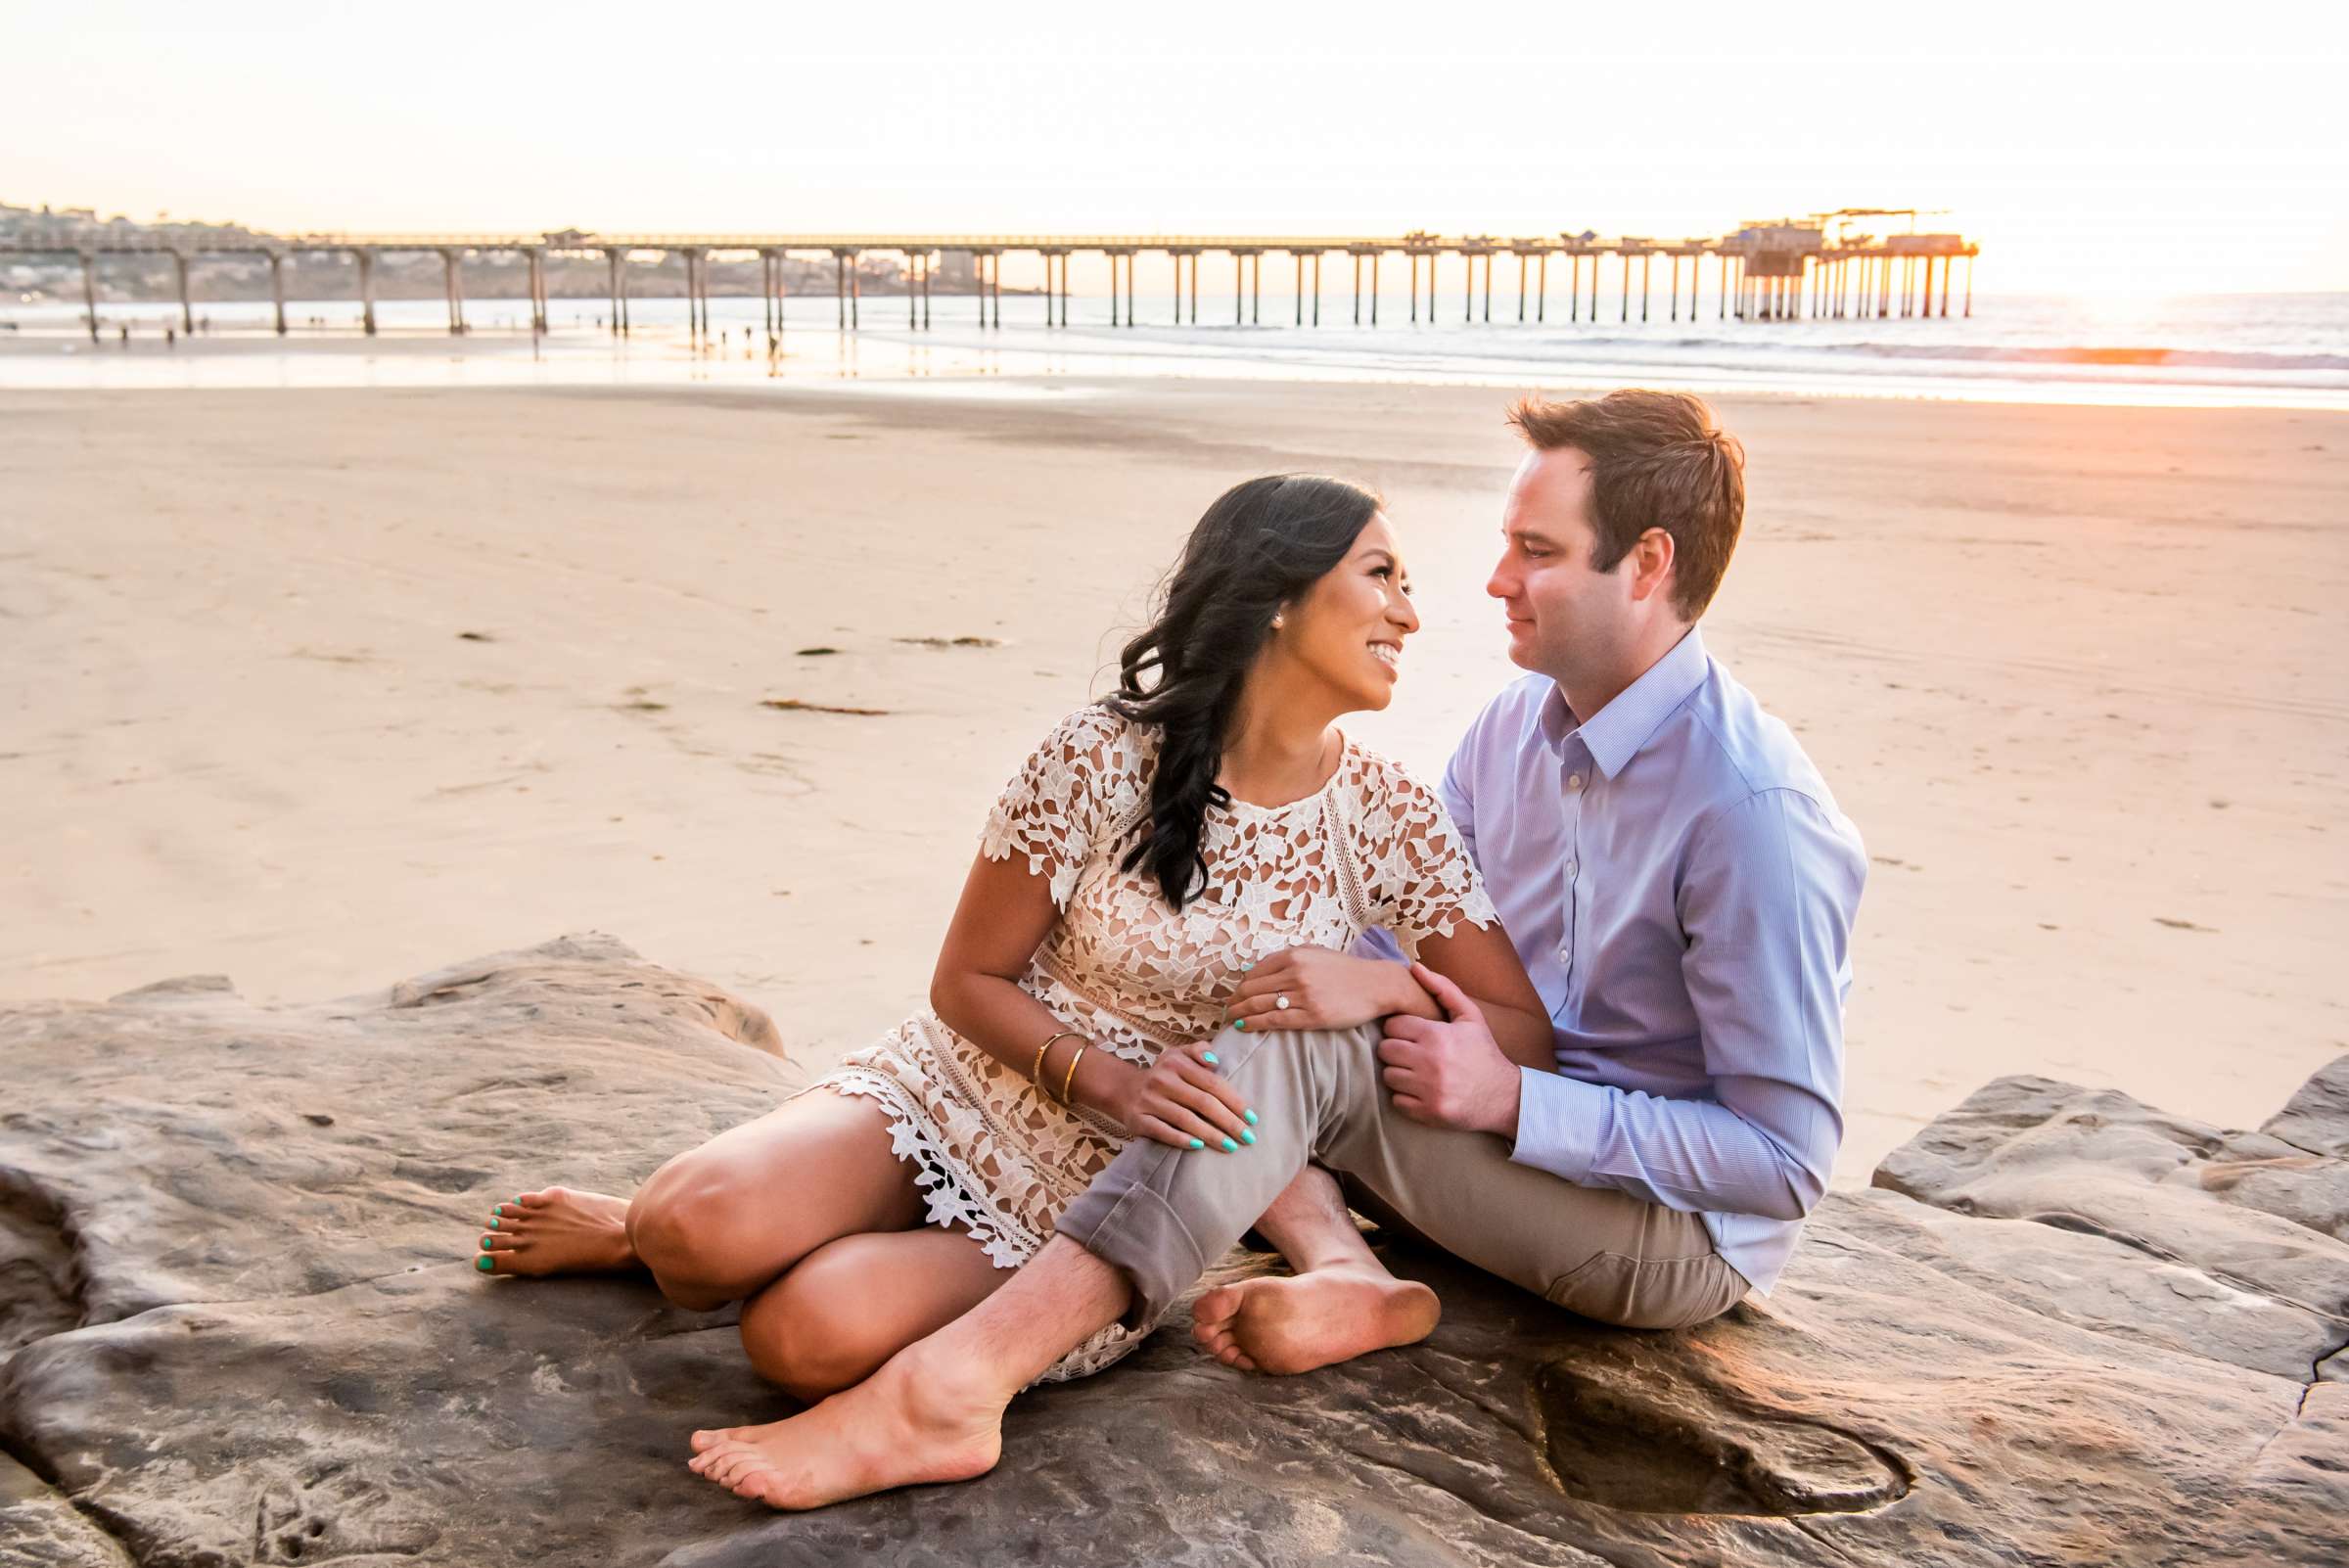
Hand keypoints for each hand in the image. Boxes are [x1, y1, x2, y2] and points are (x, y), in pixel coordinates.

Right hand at [1102, 1041, 1259, 1152]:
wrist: (1124, 1090)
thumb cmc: (1163, 1075)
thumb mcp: (1178, 1054)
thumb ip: (1199, 1051)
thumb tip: (1215, 1061)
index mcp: (1177, 1063)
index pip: (1212, 1083)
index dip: (1234, 1101)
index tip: (1252, 1118)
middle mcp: (1163, 1080)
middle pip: (1203, 1102)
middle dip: (1229, 1122)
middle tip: (1248, 1137)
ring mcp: (1150, 1101)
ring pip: (1186, 1120)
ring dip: (1211, 1135)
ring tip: (1231, 1146)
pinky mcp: (1139, 1120)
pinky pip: (1163, 1131)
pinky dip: (1181, 1140)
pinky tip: (1199, 1147)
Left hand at [1223, 946, 1422, 1032]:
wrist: (1376, 985)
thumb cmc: (1345, 971)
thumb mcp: (1314, 954)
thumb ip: (1286, 959)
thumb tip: (1253, 971)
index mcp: (1294, 955)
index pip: (1254, 973)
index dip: (1239, 987)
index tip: (1234, 996)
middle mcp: (1296, 973)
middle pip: (1251, 989)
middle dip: (1235, 1002)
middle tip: (1228, 1011)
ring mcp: (1304, 995)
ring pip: (1259, 1005)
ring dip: (1240, 1014)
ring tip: (1232, 1021)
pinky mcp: (1312, 1016)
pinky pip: (1275, 1020)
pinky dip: (1254, 1024)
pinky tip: (1245, 1027)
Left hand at [1376, 963, 1521, 1136]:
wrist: (1504, 1096)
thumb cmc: (1483, 1052)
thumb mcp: (1470, 1017)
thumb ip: (1443, 989)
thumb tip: (1415, 967)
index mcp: (1438, 1036)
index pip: (1392, 1026)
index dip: (1400, 1028)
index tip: (1412, 1034)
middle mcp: (1430, 1063)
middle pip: (1385, 1050)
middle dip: (1396, 1049)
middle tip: (1411, 1053)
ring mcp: (1428, 1090)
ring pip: (1388, 1076)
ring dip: (1399, 1073)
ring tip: (1416, 1071)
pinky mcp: (1427, 1113)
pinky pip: (1396, 1100)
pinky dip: (1405, 1096)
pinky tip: (1421, 1090)